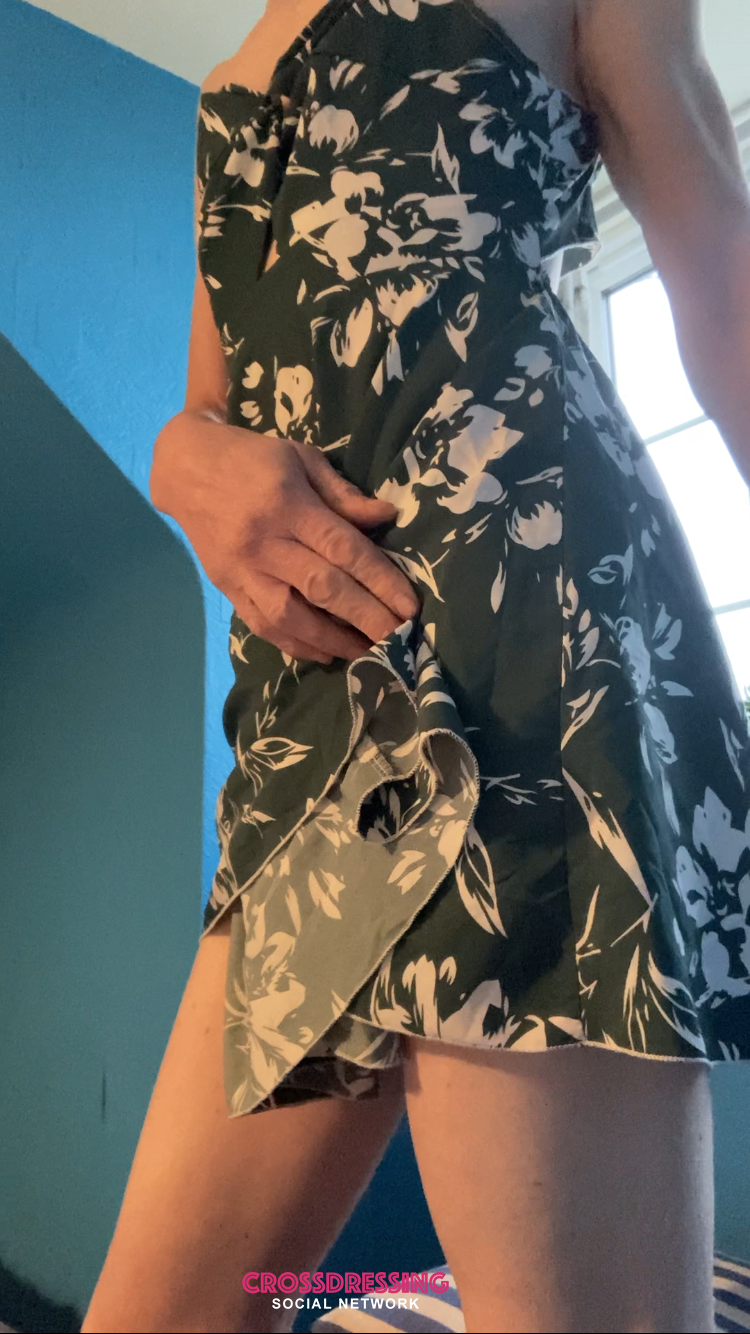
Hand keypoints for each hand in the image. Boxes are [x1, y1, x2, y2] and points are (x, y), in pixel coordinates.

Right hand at [151, 412, 420, 663]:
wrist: (185, 468)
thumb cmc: (253, 458)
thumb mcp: (301, 458)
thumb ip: (342, 494)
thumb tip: (386, 517)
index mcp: (287, 503)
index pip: (342, 548)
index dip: (379, 580)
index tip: (409, 607)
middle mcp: (264, 542)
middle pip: (322, 587)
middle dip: (365, 618)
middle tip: (399, 640)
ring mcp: (241, 569)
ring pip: (290, 615)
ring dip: (332, 640)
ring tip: (367, 654)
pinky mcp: (227, 588)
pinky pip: (262, 625)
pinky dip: (296, 644)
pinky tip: (325, 654)